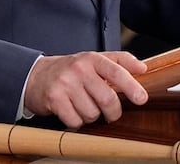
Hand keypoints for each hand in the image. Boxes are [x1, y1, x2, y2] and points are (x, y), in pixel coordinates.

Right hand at [23, 51, 147, 127]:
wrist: (35, 76)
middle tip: (109, 113)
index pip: (116, 71)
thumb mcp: (92, 61)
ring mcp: (65, 83)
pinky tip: (71, 111)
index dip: (131, 85)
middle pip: (107, 99)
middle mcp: (78, 68)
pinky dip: (76, 121)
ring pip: (92, 113)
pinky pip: (76, 120)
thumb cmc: (70, 71)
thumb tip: (143, 68)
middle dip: (112, 112)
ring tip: (82, 106)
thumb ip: (118, 62)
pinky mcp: (54, 98)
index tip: (141, 98)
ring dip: (90, 116)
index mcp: (91, 58)